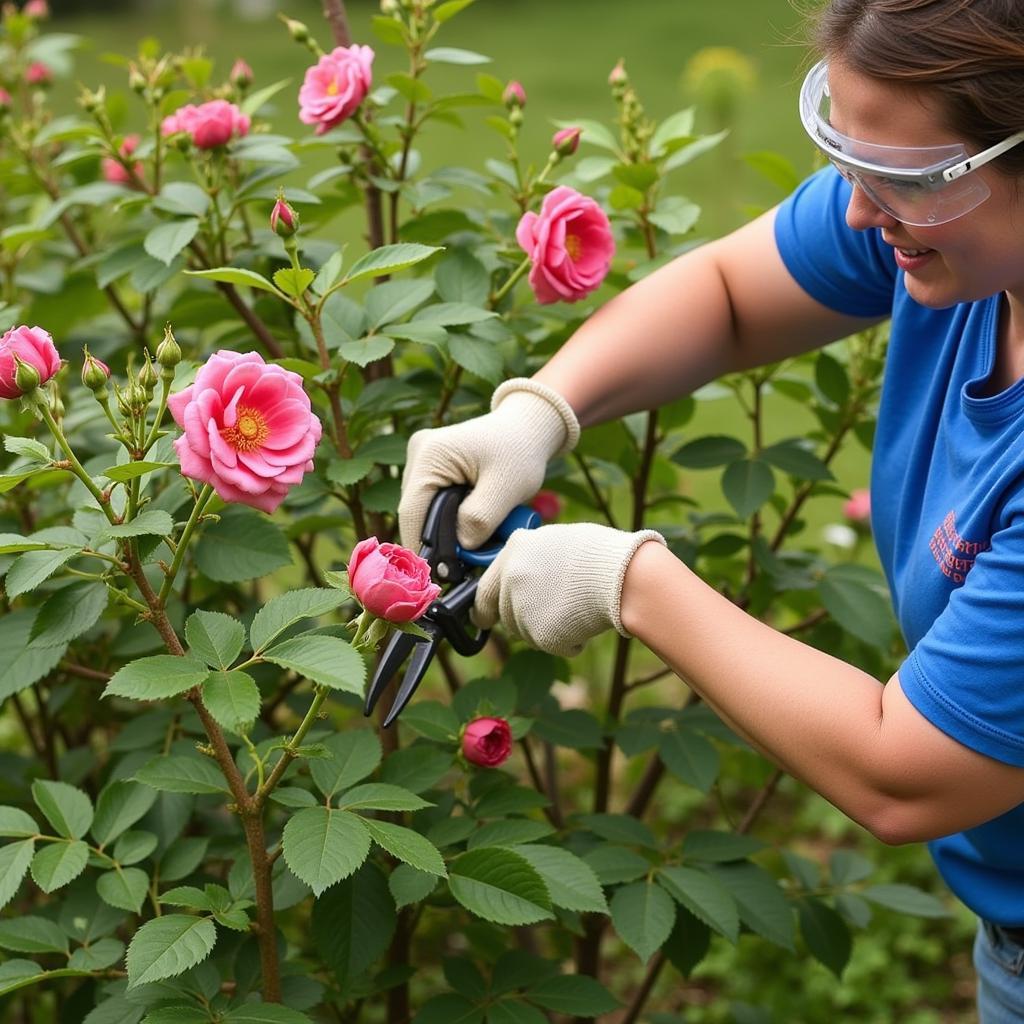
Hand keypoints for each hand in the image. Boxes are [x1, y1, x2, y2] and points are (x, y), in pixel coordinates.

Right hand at [398, 378, 579, 550]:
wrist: (527, 427)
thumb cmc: (520, 452)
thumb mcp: (506, 488)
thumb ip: (480, 519)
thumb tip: (459, 549)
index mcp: (429, 454)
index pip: (412, 512)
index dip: (422, 547)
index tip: (438, 575)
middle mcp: (417, 453)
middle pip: (415, 512)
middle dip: (437, 540)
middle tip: (460, 565)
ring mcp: (421, 459)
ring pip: (422, 510)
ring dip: (444, 529)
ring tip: (470, 545)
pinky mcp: (429, 467)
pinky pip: (431, 502)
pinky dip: (448, 518)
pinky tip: (468, 526)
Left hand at [473, 522, 665, 655]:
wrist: (621, 577)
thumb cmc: (600, 556)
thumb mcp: (557, 543)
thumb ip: (532, 560)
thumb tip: (524, 579)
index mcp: (514, 550)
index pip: (485, 589)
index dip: (485, 608)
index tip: (483, 618)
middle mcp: (511, 579)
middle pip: (506, 615)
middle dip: (523, 620)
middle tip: (552, 616)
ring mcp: (523, 608)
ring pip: (527, 633)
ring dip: (547, 630)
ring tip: (577, 609)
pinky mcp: (540, 635)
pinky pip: (550, 645)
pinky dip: (567, 641)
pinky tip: (584, 622)